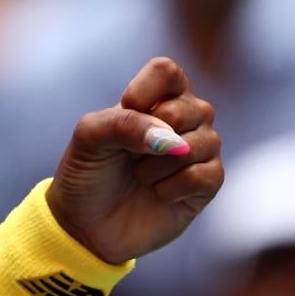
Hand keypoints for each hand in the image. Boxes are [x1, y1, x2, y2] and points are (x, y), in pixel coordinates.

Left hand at [44, 57, 221, 263]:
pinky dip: (170, 188)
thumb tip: (172, 139)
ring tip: (139, 177)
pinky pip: (203, 176)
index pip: (167, 71)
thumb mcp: (89, 138)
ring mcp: (200, 150)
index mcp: (155, 97)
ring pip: (198, 144)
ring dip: (156, 166)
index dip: (144, 91)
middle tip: (128, 156)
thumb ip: (124, 123)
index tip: (124, 113)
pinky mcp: (209, 184)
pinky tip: (156, 194)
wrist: (86, 224)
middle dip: (148, 138)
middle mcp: (185, 118)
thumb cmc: (87, 173)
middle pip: (188, 108)